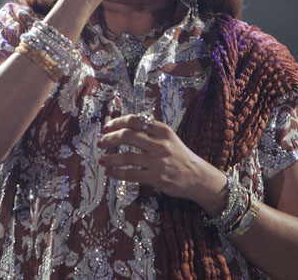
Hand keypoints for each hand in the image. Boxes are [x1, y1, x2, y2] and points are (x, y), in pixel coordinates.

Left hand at [97, 114, 227, 215]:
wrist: (197, 177)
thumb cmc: (179, 156)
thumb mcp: (168, 138)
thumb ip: (149, 132)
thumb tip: (122, 128)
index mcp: (162, 130)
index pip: (135, 120)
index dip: (117, 122)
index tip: (106, 127)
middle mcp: (160, 144)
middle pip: (128, 136)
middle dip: (110, 139)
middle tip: (100, 142)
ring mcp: (158, 161)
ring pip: (127, 156)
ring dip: (110, 158)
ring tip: (102, 160)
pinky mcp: (156, 177)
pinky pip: (131, 174)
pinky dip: (118, 173)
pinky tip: (111, 173)